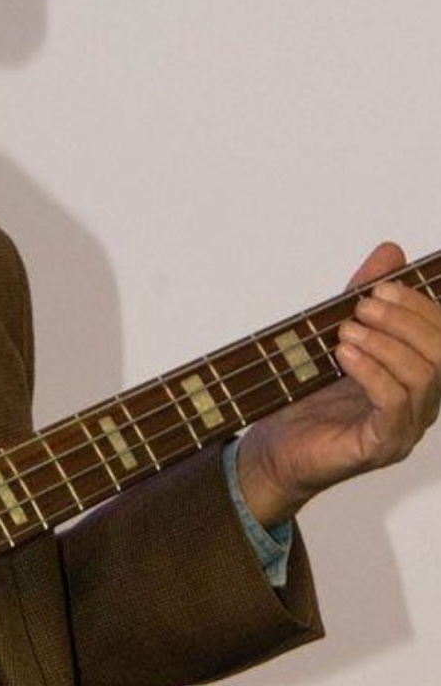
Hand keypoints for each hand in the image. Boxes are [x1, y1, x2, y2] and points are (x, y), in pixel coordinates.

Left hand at [236, 242, 440, 527]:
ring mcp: (405, 428)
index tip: (381, 285)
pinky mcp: (380, 446)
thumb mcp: (337, 332)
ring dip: (384, 342)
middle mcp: (421, 404)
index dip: (418, 304)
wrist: (276, 447)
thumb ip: (364, 296)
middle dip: (403, 319)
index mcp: (418, 376)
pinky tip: (344, 353)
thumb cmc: (309, 394)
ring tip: (346, 330)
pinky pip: (395, 405)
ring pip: (423, 377)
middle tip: (362, 305)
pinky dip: (371, 371)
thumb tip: (391, 251)